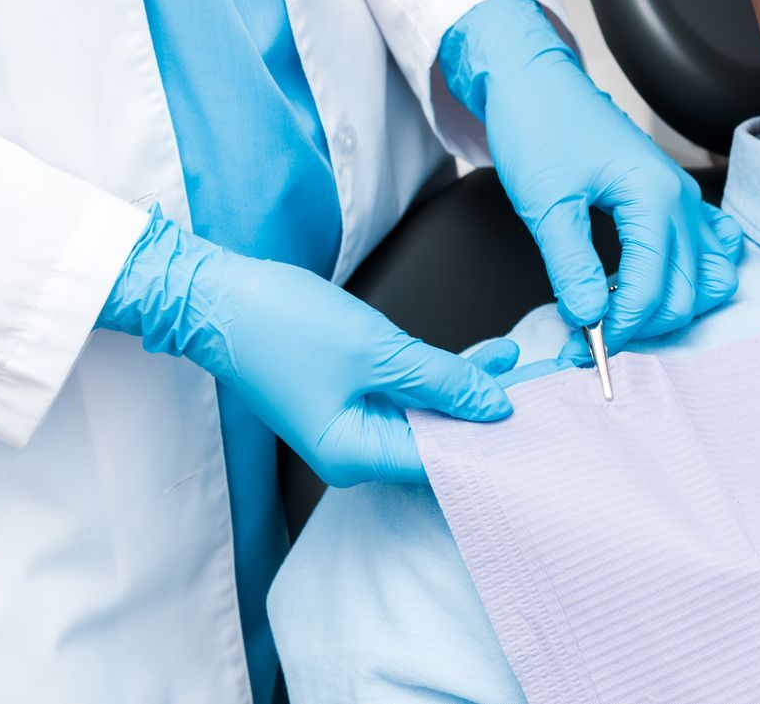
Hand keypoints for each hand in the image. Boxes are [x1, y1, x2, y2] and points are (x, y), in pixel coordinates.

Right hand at [100, 211, 513, 486]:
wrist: (215, 296)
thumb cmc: (282, 324)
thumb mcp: (377, 349)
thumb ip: (441, 380)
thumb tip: (496, 406)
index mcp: (354, 454)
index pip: (441, 462)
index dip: (492, 442)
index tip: (540, 423)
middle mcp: (352, 451)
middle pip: (438, 441)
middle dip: (487, 414)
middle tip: (544, 390)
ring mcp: (349, 424)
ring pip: (428, 414)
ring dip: (469, 388)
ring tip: (521, 363)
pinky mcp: (349, 396)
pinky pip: (408, 395)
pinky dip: (442, 377)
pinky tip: (485, 358)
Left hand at [439, 0, 741, 348]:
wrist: (536, 82)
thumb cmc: (539, 128)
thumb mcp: (546, 202)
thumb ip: (571, 265)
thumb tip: (587, 318)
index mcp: (654, 199)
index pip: (653, 288)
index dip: (620, 326)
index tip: (584, 345)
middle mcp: (681, 201)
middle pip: (687, 292)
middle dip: (643, 324)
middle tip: (592, 336)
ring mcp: (685, 199)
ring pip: (709, 277)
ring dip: (672, 305)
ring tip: (622, 310)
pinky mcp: (675, 198)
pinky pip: (712, 247)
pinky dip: (693, 274)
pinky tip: (652, 279)